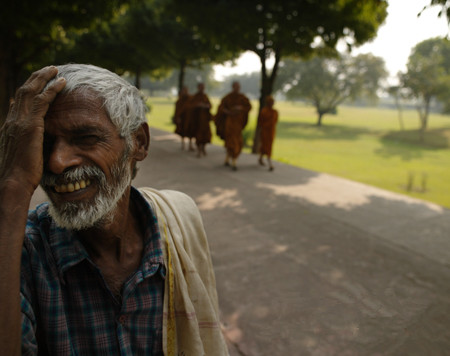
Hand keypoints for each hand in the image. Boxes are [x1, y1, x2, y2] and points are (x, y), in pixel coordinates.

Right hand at [0, 66, 65, 195]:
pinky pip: (42, 101)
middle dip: (36, 78)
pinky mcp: (30, 126)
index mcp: (10, 126)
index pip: (19, 102)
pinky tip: (61, 82)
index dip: (29, 89)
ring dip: (44, 78)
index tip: (38, 82)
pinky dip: (51, 89)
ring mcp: (19, 122)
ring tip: (55, 69)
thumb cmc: (19, 176)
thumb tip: (33, 141)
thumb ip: (27, 145)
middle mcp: (12, 120)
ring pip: (32, 91)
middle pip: (24, 91)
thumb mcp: (22, 156)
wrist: (12, 183)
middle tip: (48, 69)